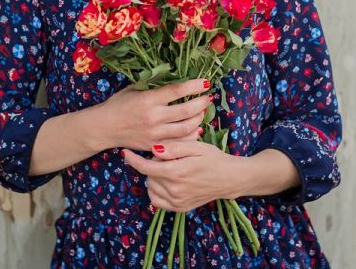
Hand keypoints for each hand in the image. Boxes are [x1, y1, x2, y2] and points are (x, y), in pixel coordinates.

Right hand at [93, 78, 211, 151]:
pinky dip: (190, 136)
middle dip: (201, 103)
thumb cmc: (118, 105)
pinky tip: (194, 129)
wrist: (103, 128)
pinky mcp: (154, 146)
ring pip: (185, 129)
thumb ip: (153, 86)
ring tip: (202, 112)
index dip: (194, 86)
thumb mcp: (134, 89)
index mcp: (148, 100)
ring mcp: (154, 134)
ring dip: (198, 119)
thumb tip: (175, 79)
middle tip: (208, 98)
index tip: (205, 82)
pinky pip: (178, 143)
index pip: (176, 91)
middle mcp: (153, 117)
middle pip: (185, 111)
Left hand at [121, 140, 240, 212]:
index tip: (125, 152)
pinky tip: (166, 182)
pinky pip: (157, 201)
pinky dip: (156, 191)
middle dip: (152, 164)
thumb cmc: (213, 158)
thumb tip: (154, 150)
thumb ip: (174, 148)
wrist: (230, 178)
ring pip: (151, 188)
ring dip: (153, 177)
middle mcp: (175, 190)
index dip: (133, 159)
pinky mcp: (180, 208)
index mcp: (177, 173)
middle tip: (166, 157)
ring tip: (169, 169)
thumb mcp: (196, 146)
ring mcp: (177, 202)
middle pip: (148, 176)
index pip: (146, 167)